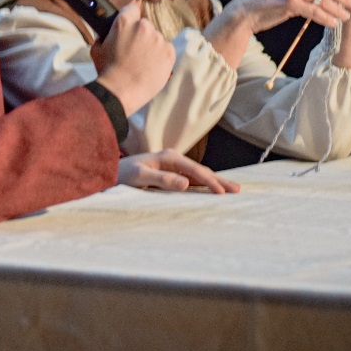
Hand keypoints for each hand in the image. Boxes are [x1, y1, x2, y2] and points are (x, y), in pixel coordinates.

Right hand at [91, 2, 175, 115]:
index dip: (131, 17)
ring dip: (151, 47)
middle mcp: (144, 26)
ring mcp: (159, 39)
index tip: (131, 27)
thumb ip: (104, 35)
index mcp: (125, 22)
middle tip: (134, 51)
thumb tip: (106, 32)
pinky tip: (151, 67)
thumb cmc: (107, 71)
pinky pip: (166, 50)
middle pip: (145, 26)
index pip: (132, 8)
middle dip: (141, 36)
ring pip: (157, 39)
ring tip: (142, 63)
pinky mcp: (170, 52)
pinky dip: (161, 57)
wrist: (122, 91)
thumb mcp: (97, 49)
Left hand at [118, 149, 240, 192]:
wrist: (112, 173)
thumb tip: (186, 183)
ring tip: (232, 190)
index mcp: (169, 157)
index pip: (195, 170)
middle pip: (202, 171)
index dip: (210, 181)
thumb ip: (162, 179)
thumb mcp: (140, 176)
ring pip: (199, 176)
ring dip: (215, 183)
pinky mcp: (172, 175)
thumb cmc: (124, 174)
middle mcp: (174, 160)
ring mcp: (174, 167)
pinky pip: (192, 181)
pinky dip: (205, 185)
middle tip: (238, 190)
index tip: (222, 193)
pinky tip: (213, 191)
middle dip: (220, 180)